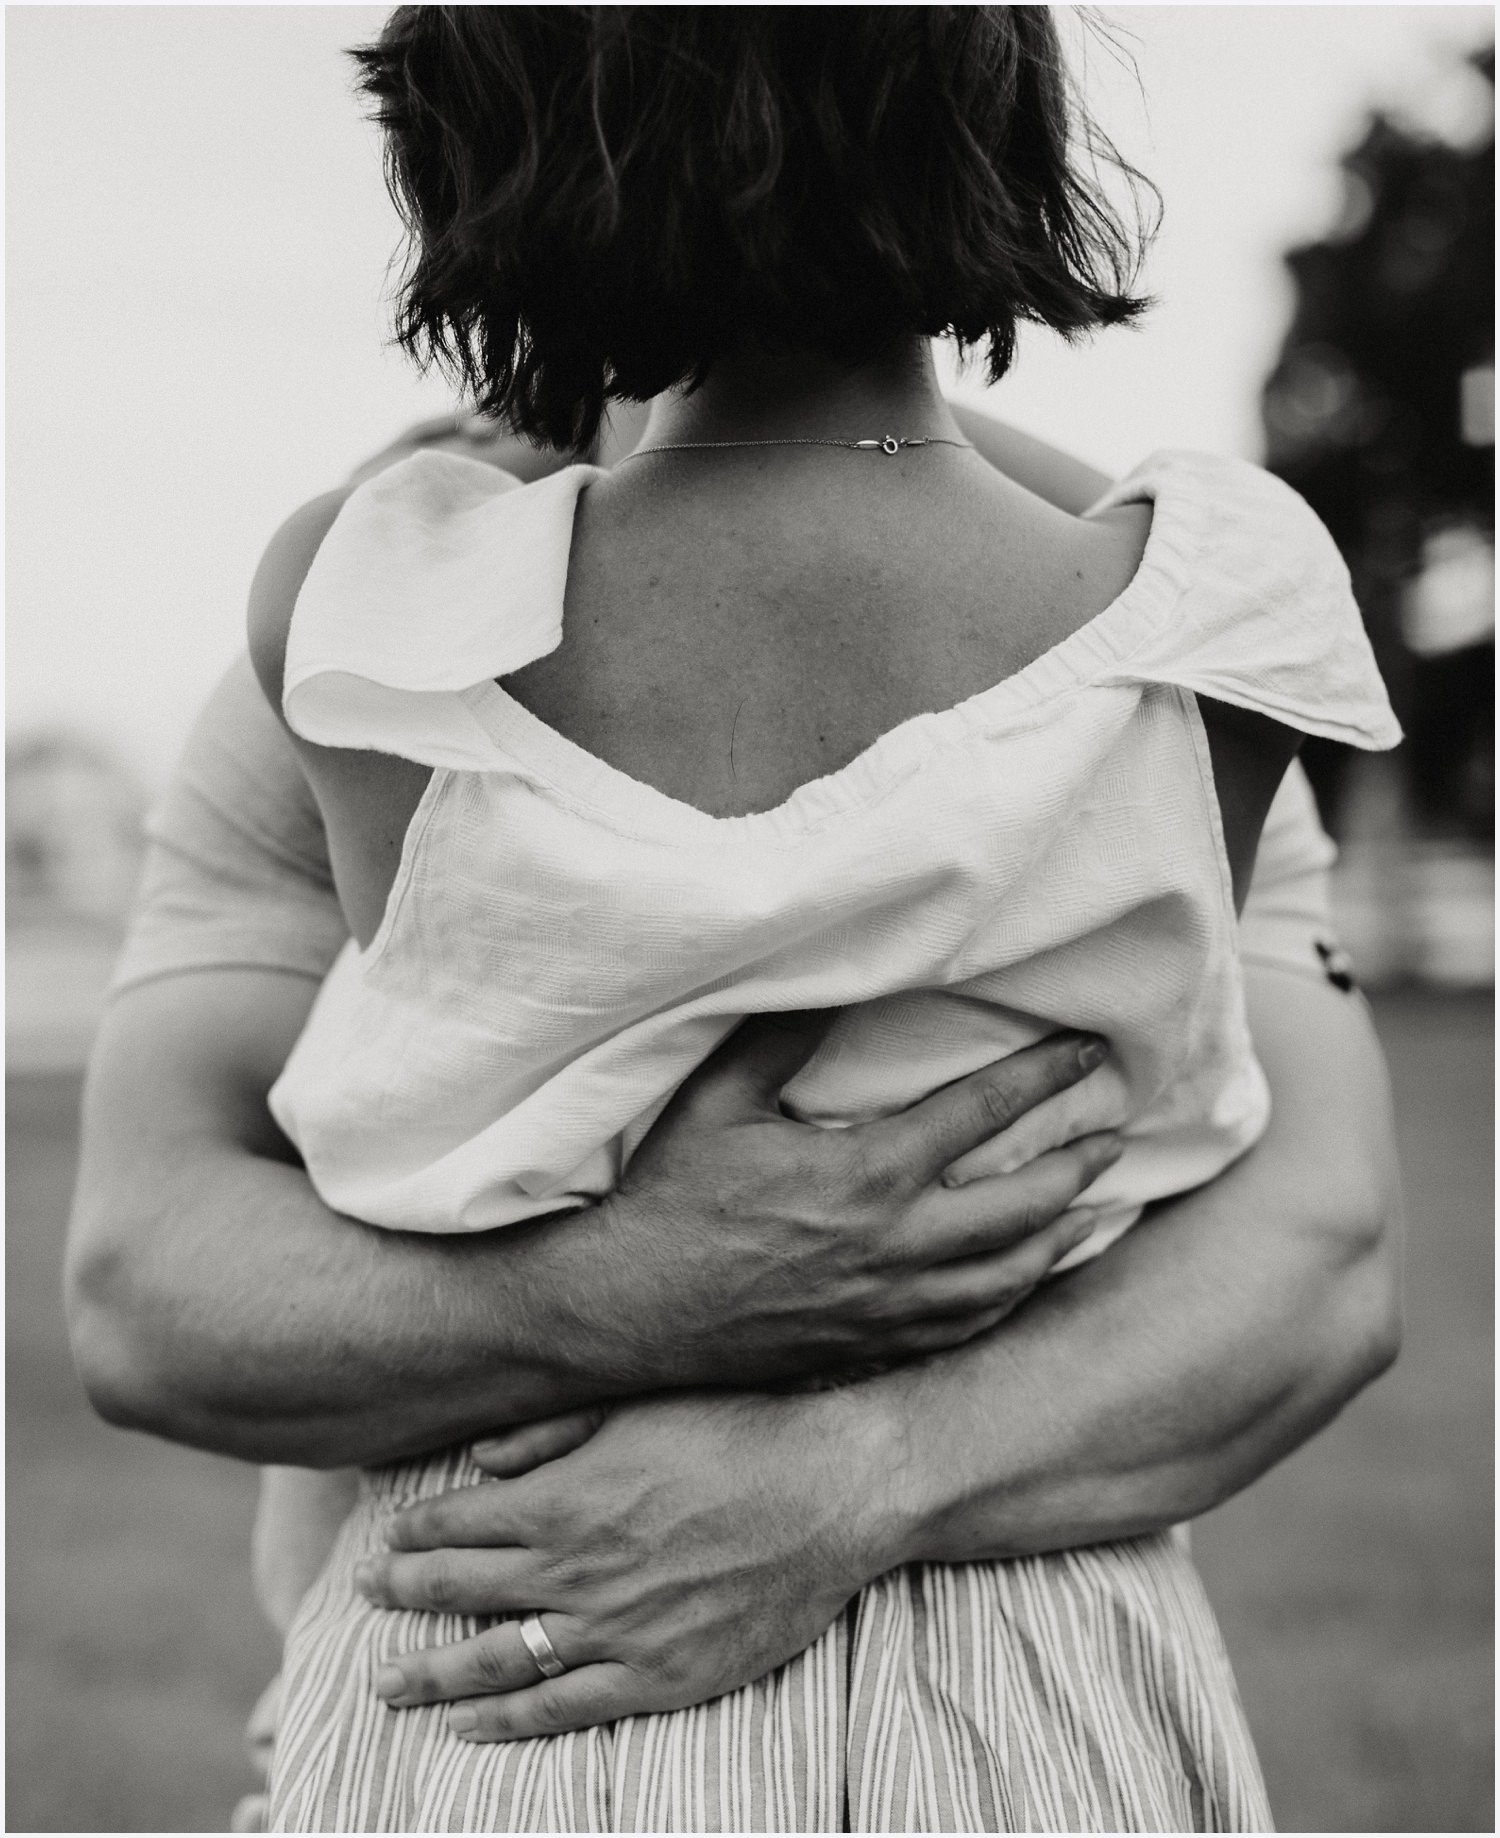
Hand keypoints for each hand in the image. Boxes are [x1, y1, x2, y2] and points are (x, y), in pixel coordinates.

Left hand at [355, 1386, 896, 1739]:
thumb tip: (479, 1457)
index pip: (460, 1522)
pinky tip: (466, 1725)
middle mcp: (574, 1570)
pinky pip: (560, 1709)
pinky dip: (503, 1722)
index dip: (413, 1534)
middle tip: (360, 1597)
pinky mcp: (655, 1676)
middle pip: (460, 1590)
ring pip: (494, 1661)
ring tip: (385, 1682)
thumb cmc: (735, 1431)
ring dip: (430, 1673)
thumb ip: (552, 1432)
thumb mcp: (637, 1406)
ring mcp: (611, 1630)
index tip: (383, 1542)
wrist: (828, 1491)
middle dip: (400, 1594)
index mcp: (564, 1498)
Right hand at [545, 1015, 1121, 1390]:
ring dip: (1065, 1233)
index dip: (1044, 1075)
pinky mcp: (877, 1345)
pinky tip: (1030, 1275)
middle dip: (1079, 1161)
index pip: (982, 1112)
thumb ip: (783, 1036)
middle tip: (1116, 1132)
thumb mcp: (717, 1100)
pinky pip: (972, 1323)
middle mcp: (896, 1244)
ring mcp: (893, 1304)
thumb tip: (837, 978)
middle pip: (1024, 1201)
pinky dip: (1017, 1294)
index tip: (1088, 1051)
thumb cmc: (672, 1200)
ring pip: (1011, 1272)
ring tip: (1100, 1202)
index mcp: (867, 1173)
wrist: (633, 1311)